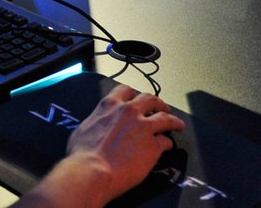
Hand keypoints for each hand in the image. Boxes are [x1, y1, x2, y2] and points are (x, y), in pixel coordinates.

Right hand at [64, 87, 184, 202]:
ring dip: (173, 120)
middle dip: (157, 103)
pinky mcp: (154, 146)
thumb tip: (98, 124)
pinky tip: (168, 146)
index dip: (133, 94)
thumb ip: (97, 121)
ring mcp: (144, 127)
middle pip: (150, 99)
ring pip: (165, 118)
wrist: (93, 171)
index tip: (136, 98)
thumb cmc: (83, 154)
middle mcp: (129, 112)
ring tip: (177, 123)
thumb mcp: (84, 128)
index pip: (126, 90)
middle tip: (161, 108)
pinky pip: (166, 142)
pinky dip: (168, 144)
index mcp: (110, 105)